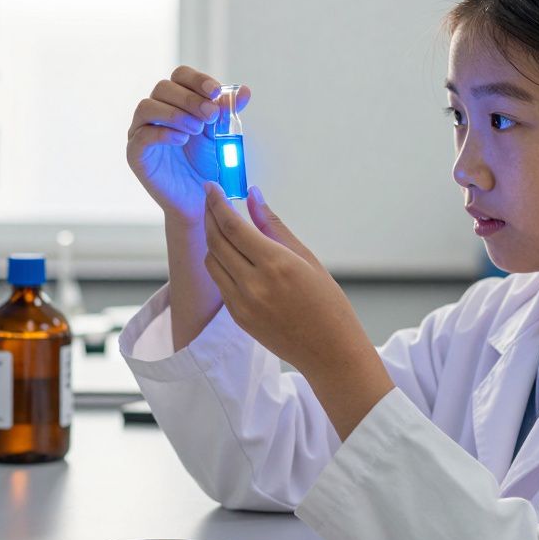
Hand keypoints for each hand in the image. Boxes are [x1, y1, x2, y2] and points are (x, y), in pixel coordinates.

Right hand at [126, 66, 251, 225]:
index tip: (216, 91)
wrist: (200, 200)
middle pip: (163, 88)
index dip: (197, 79)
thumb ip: (228, 113)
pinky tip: (182, 140)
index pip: (180, 76)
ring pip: (147, 107)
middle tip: (210, 116)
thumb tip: (244, 91)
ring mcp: (141, 132)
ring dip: (175, 114)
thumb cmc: (208, 165)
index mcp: (175, 101)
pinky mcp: (136, 154)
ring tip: (196, 129)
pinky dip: (163, 133)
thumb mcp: (221, 135)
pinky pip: (142, 136)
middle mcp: (155, 112)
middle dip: (189, 98)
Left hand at [201, 182, 392, 438]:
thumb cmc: (328, 304)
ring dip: (211, 239)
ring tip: (220, 224)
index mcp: (276, 265)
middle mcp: (254, 284)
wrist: (329, 352)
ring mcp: (242, 304)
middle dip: (209, 216)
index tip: (211, 187)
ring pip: (211, 261)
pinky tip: (229, 252)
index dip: (217, 202)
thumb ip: (274, 226)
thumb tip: (253, 197)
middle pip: (216, 241)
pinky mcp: (238, 318)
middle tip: (210, 199)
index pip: (233, 226)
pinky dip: (219, 262)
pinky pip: (219, 282)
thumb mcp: (306, 258)